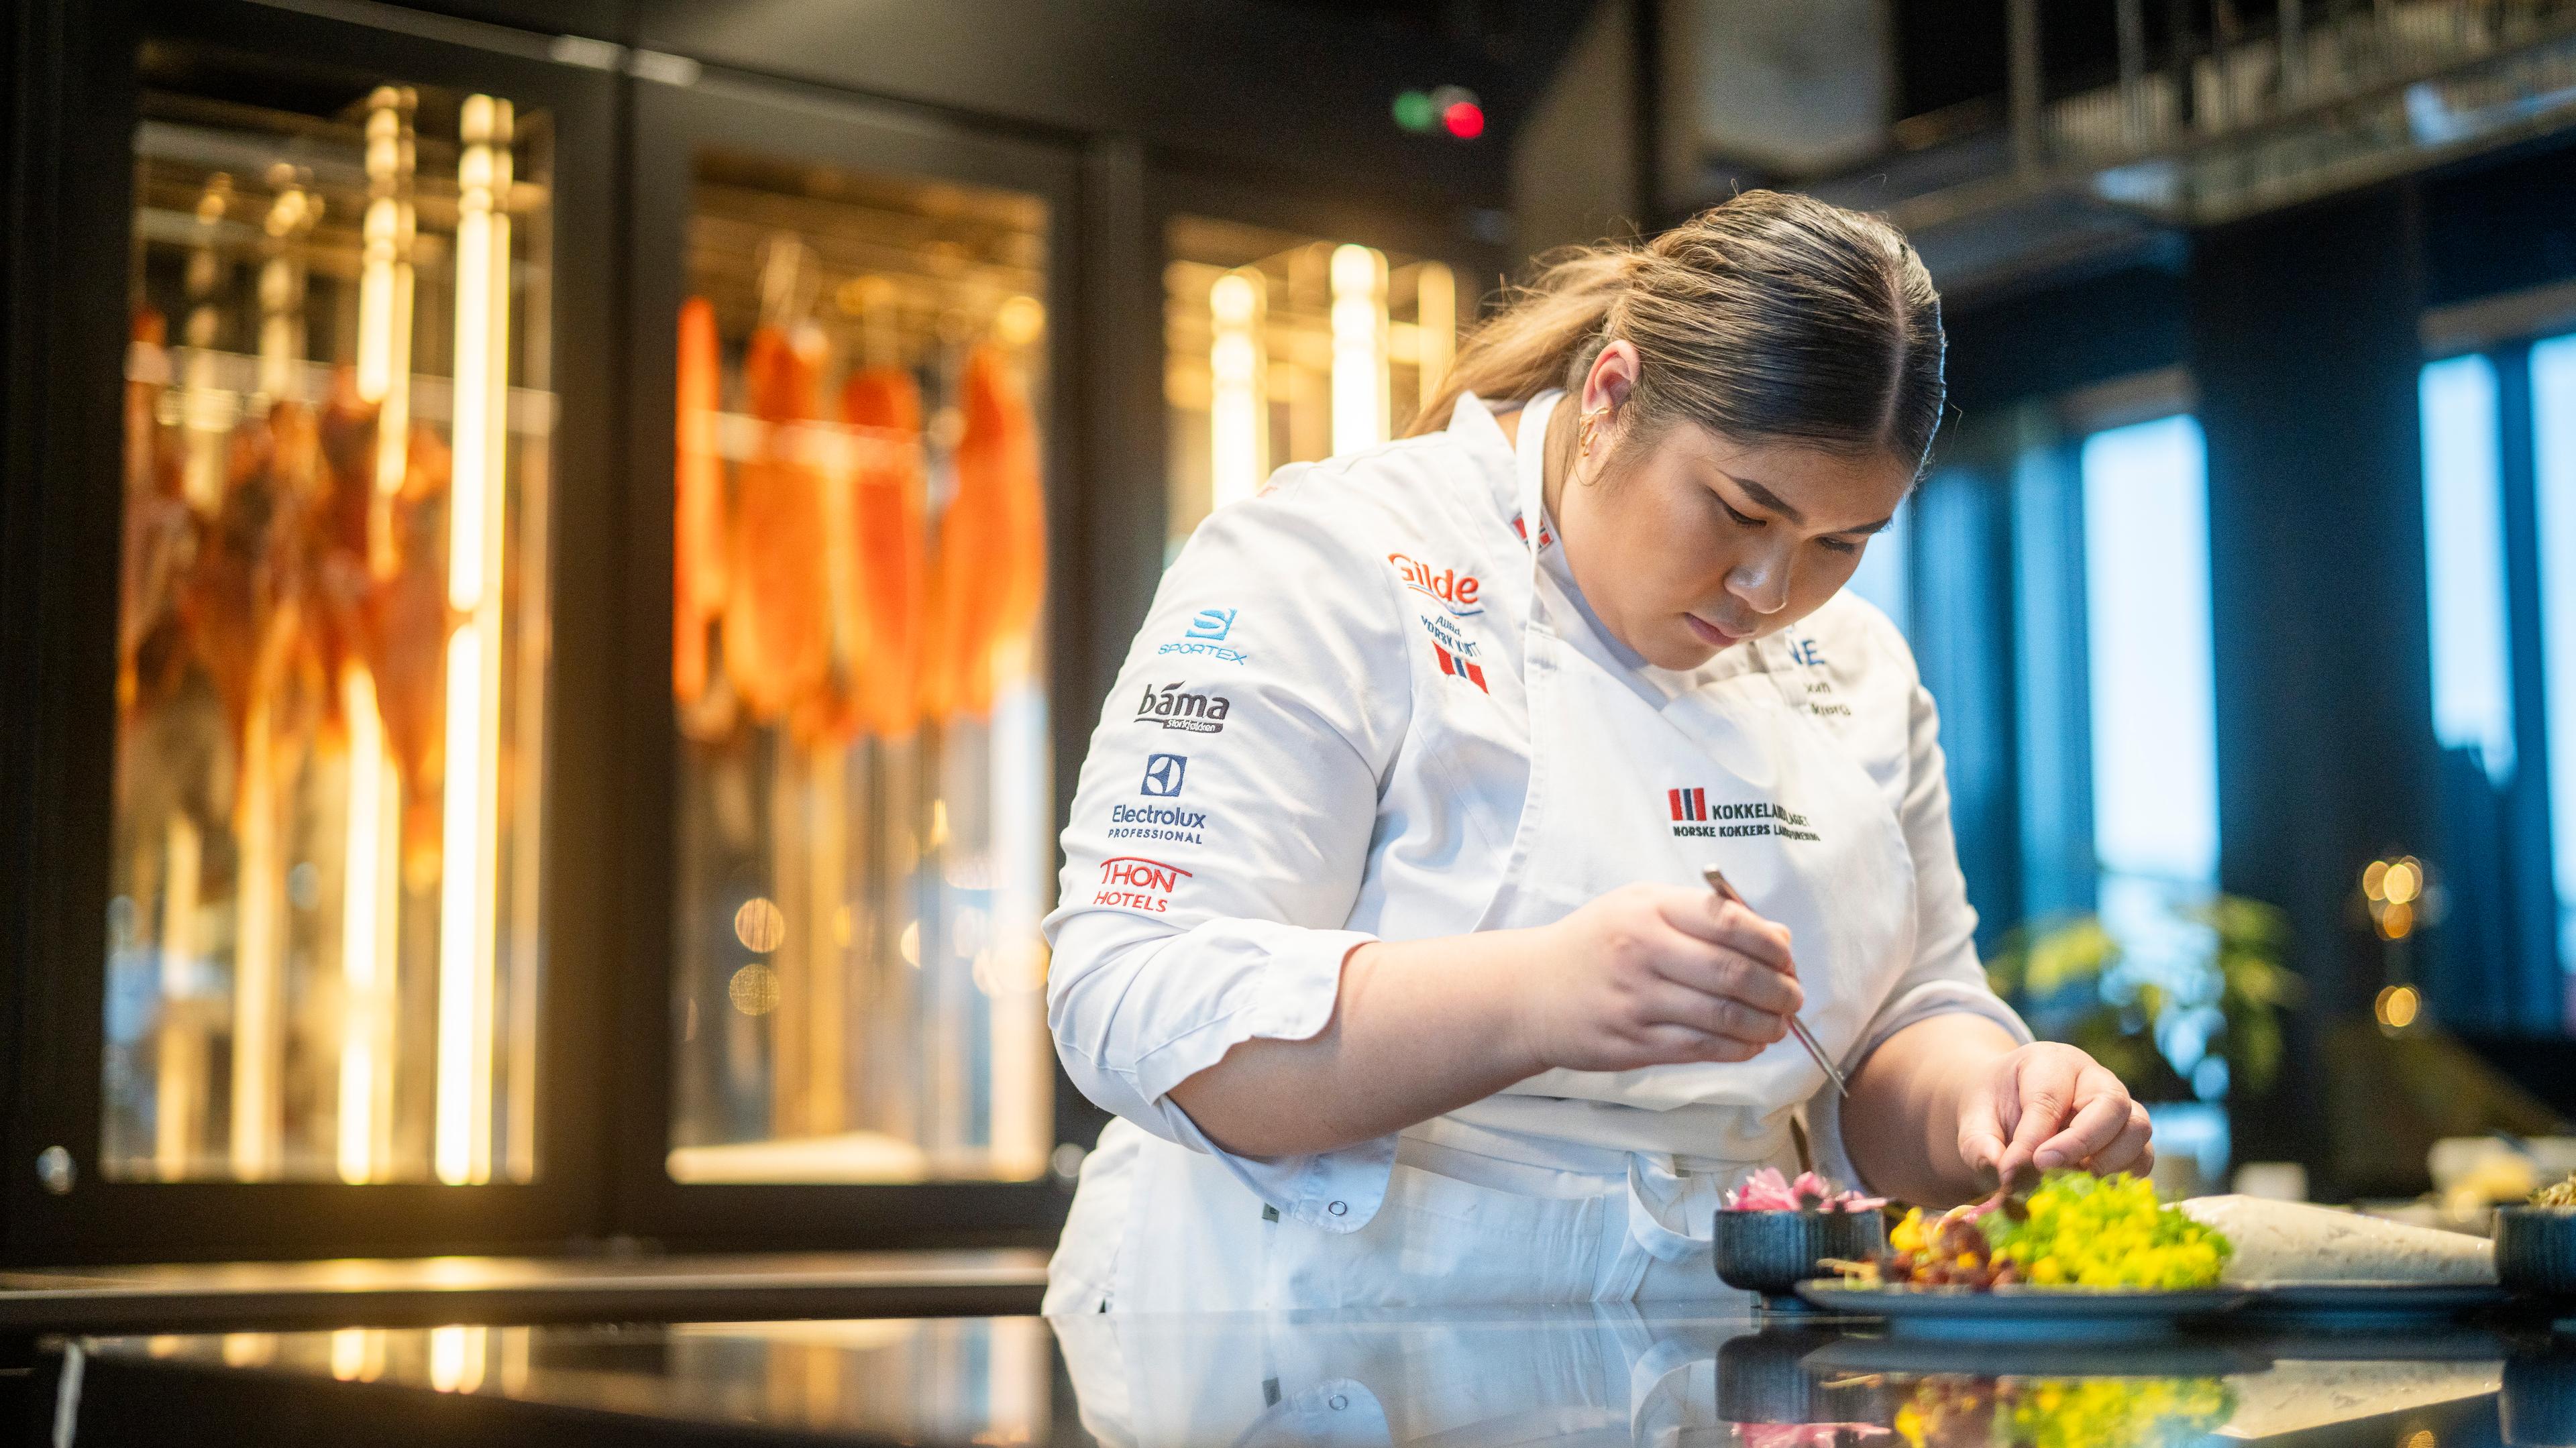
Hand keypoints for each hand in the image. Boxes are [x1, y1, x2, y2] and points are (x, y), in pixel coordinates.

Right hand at [1515, 883, 1805, 1074]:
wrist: (1529, 992)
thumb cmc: (1596, 944)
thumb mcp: (1642, 909)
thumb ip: (1707, 916)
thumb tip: (1778, 937)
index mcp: (1648, 909)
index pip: (1729, 921)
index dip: (1772, 944)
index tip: (1787, 958)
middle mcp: (1642, 951)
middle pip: (1734, 973)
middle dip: (1778, 989)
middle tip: (1794, 997)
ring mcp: (1636, 1000)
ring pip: (1722, 1017)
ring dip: (1765, 1025)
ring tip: (1778, 1024)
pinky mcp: (1633, 1042)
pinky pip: (1700, 1049)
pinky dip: (1737, 1049)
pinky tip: (1750, 1044)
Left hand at [1954, 1042, 2153, 1193]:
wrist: (2010, 1107)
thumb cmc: (1995, 1111)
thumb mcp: (1975, 1122)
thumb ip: (1982, 1148)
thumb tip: (2008, 1179)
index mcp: (2049, 1062)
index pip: (2049, 1098)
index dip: (2036, 1137)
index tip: (2020, 1166)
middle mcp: (2093, 1078)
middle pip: (2110, 1103)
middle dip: (2082, 1142)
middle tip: (2048, 1169)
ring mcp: (2118, 1106)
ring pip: (2137, 1128)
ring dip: (2109, 1161)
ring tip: (2072, 1180)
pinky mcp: (2129, 1137)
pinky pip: (2143, 1156)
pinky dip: (2124, 1176)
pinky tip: (2091, 1187)